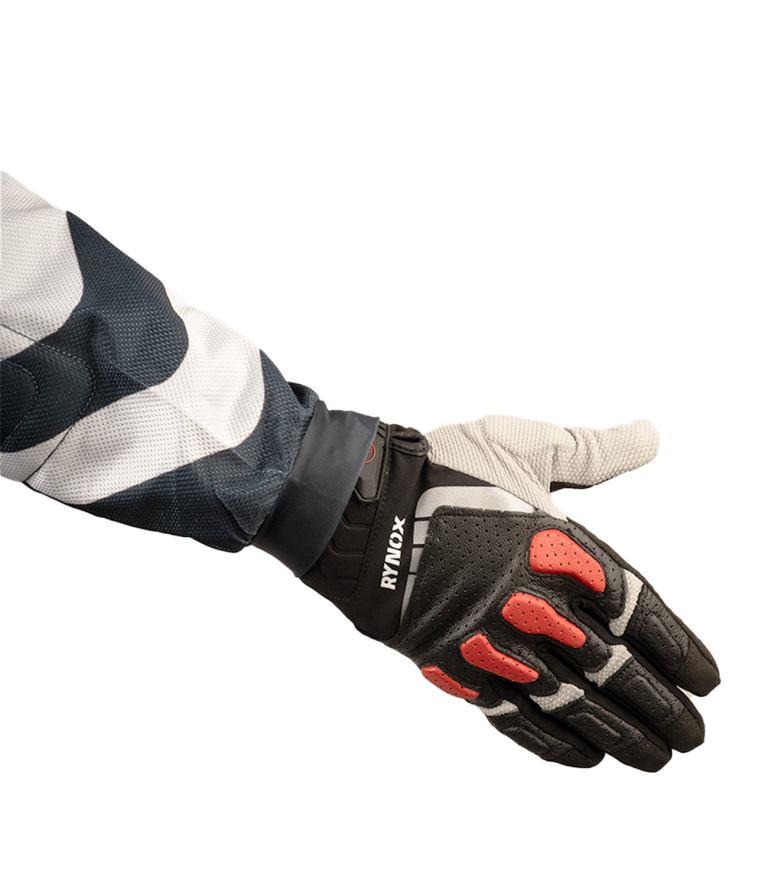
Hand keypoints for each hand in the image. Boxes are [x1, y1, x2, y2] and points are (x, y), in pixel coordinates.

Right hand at [300, 417, 718, 770]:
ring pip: (571, 703)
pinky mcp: (456, 664)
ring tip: (655, 758)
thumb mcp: (520, 444)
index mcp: (557, 550)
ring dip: (620, 734)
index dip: (678, 650)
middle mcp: (534, 603)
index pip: (638, 612)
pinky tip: (582, 756)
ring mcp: (494, 640)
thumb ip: (591, 450)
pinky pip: (513, 714)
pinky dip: (551, 740)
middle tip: (692, 734)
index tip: (705, 678)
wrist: (360, 511)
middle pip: (615, 669)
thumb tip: (650, 435)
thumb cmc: (440, 473)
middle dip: (660, 705)